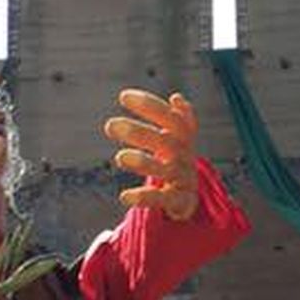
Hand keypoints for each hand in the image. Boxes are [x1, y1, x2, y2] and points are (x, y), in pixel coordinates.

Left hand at [103, 90, 198, 220]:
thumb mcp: (176, 140)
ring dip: (144, 162)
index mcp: (184, 138)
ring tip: (120, 157)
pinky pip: (163, 200)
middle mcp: (186, 156)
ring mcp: (184, 180)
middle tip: (110, 125)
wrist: (190, 197)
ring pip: (167, 170)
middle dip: (138, 133)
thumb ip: (172, 119)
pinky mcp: (180, 202)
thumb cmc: (175, 162)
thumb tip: (177, 98)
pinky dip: (144, 198)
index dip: (150, 106)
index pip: (171, 118)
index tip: (123, 97)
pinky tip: (124, 197)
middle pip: (166, 142)